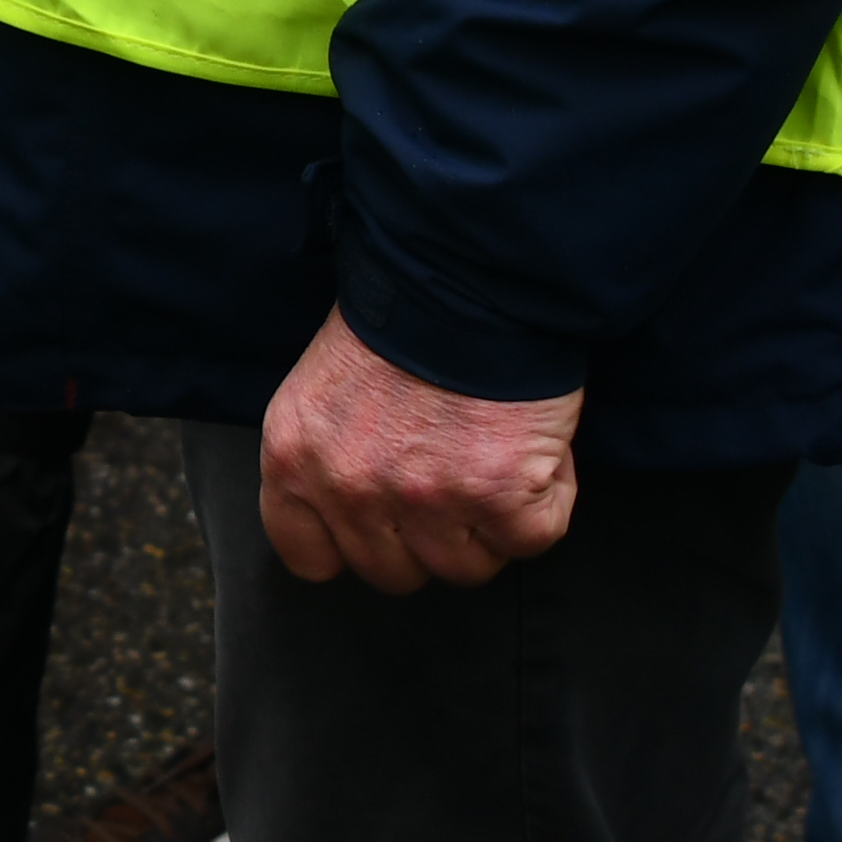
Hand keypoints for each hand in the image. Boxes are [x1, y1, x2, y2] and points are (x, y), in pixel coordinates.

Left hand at [254, 311, 580, 586]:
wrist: (469, 269)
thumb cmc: (404, 313)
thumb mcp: (327, 385)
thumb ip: (332, 453)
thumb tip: (365, 509)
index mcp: (293, 458)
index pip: (310, 557)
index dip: (358, 543)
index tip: (386, 522)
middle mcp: (349, 488)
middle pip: (395, 573)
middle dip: (430, 535)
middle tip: (454, 475)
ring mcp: (423, 499)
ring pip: (465, 568)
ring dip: (490, 523)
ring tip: (496, 455)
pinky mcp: (496, 497)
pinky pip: (531, 537)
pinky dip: (547, 498)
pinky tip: (536, 450)